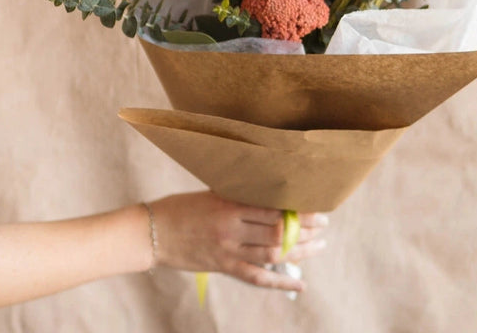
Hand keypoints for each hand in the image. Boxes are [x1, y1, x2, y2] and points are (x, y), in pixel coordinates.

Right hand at [148, 192, 327, 291]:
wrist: (152, 231)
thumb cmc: (182, 207)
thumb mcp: (213, 193)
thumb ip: (240, 196)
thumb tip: (273, 198)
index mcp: (230, 203)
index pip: (274, 208)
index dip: (299, 210)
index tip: (317, 207)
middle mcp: (232, 227)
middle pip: (278, 231)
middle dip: (305, 229)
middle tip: (324, 226)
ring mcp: (228, 249)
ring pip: (272, 253)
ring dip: (300, 251)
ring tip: (318, 246)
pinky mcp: (223, 266)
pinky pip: (257, 277)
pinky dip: (280, 281)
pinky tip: (299, 283)